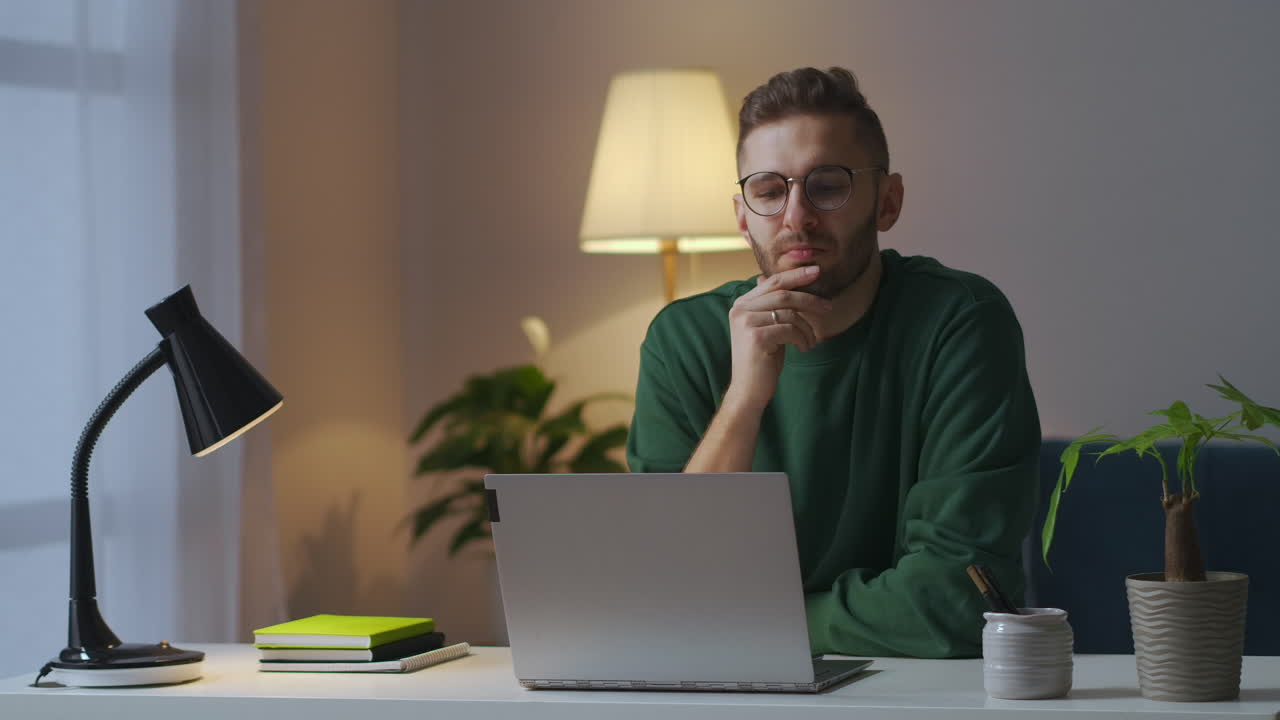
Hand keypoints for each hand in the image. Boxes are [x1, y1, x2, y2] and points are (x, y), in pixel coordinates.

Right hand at [723, 266, 832, 412]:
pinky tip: (803, 348)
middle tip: (829, 307)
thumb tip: (784, 283)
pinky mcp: (755, 336)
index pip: (772, 282)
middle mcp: (740, 309)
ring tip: (811, 342)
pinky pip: (790, 329)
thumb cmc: (762, 359)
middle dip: (810, 299)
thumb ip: (772, 306)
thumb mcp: (768, 328)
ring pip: (790, 313)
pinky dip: (802, 338)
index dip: (796, 275)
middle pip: (783, 294)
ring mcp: (746, 322)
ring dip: (807, 328)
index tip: (816, 271)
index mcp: (742, 304)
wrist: (749, 390)